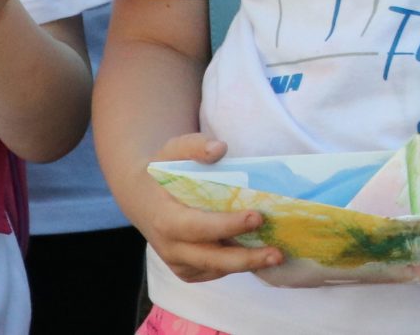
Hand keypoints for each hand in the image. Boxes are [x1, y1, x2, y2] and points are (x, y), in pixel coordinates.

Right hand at [124, 134, 280, 281]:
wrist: (142, 197)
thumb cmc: (162, 171)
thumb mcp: (172, 151)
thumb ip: (194, 147)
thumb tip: (219, 148)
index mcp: (165, 219)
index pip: (197, 227)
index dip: (227, 225)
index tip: (256, 217)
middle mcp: (170, 247)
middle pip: (210, 259)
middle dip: (245, 258)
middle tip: (277, 253)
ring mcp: (178, 262)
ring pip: (215, 269)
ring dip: (247, 265)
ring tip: (277, 257)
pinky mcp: (187, 269)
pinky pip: (214, 272)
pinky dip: (237, 266)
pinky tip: (261, 256)